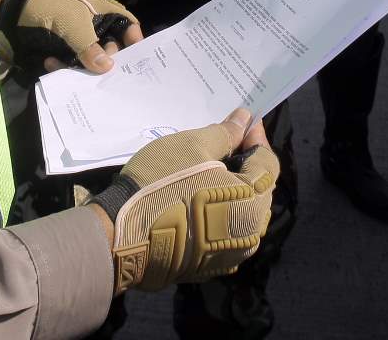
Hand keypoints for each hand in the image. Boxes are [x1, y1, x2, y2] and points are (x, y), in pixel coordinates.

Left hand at [0, 0, 142, 74]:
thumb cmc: (44, 11)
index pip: (127, 23)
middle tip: (100, 73)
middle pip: (112, 47)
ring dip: (82, 67)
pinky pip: (73, 65)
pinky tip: (51, 63)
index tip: (136, 60)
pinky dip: (65, 67)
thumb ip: (90, 48)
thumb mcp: (70, 25)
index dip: (134, 39)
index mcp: (100, 10)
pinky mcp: (63, 52)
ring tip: (68, 67)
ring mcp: (77, 40)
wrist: (6, 17)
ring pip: (92, 60)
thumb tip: (108, 68)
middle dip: (106, 61)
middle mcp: (92, 26)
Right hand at [89, 108, 276, 292]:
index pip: (268, 163)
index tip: (243, 121)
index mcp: (253, 205)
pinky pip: (221, 232)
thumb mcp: (193, 146)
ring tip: (209, 168)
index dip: (256, 137)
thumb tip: (244, 120)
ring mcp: (229, 255)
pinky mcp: (207, 266)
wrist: (119, 236)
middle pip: (257, 190)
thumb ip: (225, 133)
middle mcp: (250, 236)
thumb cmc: (161, 183)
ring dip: (230, 189)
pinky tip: (196, 197)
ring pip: (240, 212)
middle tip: (224, 142)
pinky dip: (216, 212)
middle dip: (244, 163)